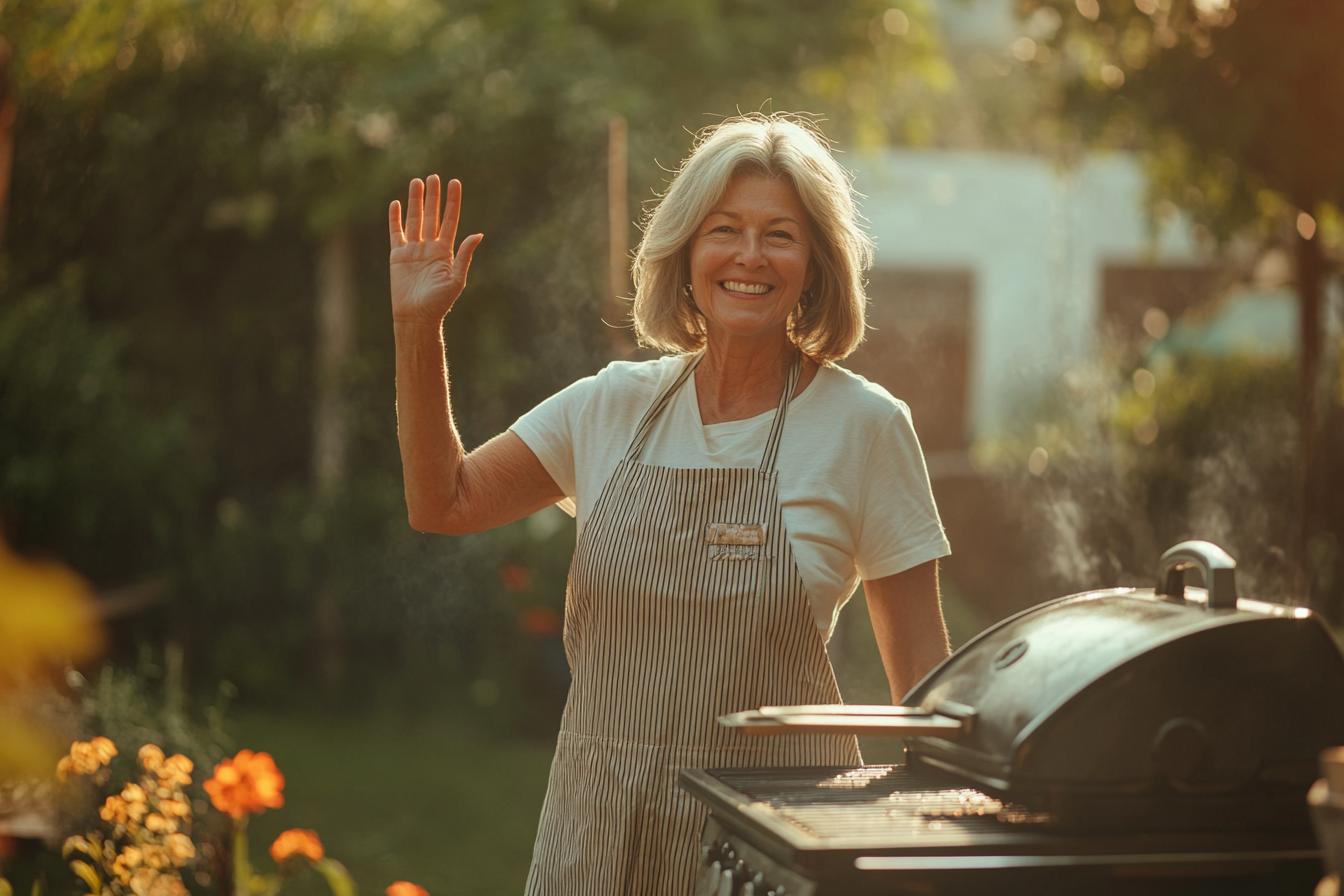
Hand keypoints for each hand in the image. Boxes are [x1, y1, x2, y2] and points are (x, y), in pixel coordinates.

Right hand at [389, 175, 482, 327]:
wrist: (416, 317)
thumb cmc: (439, 303)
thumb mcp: (456, 280)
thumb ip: (465, 256)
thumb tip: (478, 234)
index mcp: (445, 251)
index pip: (450, 220)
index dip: (452, 202)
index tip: (455, 183)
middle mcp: (430, 247)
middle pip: (432, 216)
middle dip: (433, 196)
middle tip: (434, 177)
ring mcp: (413, 250)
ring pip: (415, 220)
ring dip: (416, 201)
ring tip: (417, 182)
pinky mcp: (397, 256)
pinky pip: (396, 233)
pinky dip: (395, 218)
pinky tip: (396, 204)